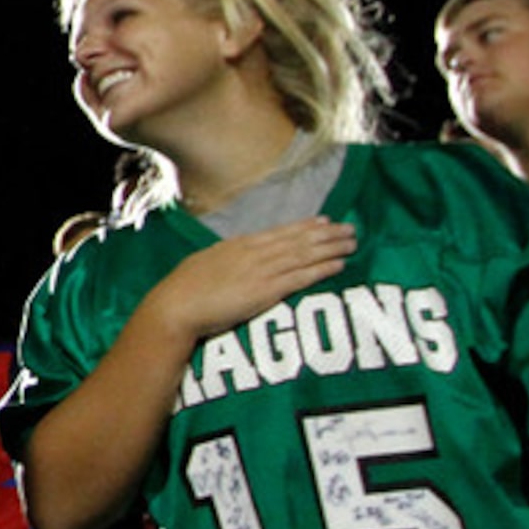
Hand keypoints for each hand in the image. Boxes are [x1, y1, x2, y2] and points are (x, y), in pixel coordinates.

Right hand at [133, 217, 357, 346]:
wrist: (176, 306)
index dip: (304, 226)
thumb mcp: (206, 265)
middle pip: (298, 240)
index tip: (324, 221)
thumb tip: (232, 260)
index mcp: (238, 245)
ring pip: (305, 254)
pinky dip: (322, 269)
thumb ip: (225, 260)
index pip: (279, 233)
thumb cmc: (183, 290)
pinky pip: (301, 276)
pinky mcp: (266, 290)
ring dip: (331, 248)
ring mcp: (261, 270)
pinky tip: (339, 265)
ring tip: (352, 243)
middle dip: (326, 234)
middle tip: (350, 229)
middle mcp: (254, 253)